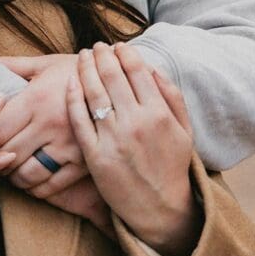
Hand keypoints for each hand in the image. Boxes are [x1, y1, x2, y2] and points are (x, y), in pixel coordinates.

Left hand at [0, 55, 85, 192]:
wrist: (121, 82)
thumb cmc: (77, 70)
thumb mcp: (46, 63)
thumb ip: (13, 65)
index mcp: (36, 99)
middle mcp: (50, 125)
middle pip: (7, 154)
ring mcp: (68, 146)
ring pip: (27, 175)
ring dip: (11, 176)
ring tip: (6, 169)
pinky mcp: (83, 162)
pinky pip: (52, 185)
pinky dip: (35, 188)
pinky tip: (29, 180)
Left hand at [67, 43, 201, 255]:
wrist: (160, 209)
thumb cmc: (172, 167)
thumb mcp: (184, 131)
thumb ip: (172, 97)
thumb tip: (154, 68)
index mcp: (159, 114)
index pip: (137, 71)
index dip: (125, 53)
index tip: (118, 46)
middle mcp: (135, 123)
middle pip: (112, 76)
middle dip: (102, 55)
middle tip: (96, 46)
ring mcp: (113, 139)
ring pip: (93, 93)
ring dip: (86, 69)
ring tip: (82, 57)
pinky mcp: (95, 155)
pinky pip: (79, 119)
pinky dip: (73, 97)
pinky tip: (70, 82)